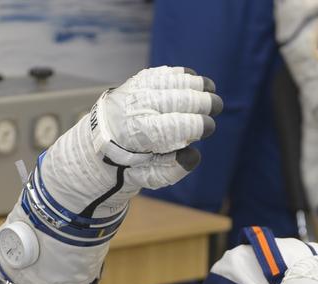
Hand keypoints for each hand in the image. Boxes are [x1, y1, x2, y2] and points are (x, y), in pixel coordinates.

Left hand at [38, 66, 222, 215]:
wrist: (101, 145)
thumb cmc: (133, 163)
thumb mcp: (150, 176)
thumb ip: (172, 170)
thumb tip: (193, 156)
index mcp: (135, 136)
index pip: (168, 127)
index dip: (193, 125)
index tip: (209, 127)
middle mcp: (132, 110)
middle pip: (172, 100)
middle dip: (199, 101)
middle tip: (216, 106)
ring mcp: (133, 93)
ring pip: (167, 82)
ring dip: (192, 83)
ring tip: (209, 88)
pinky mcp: (135, 82)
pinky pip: (160, 73)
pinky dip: (179, 74)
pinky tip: (194, 79)